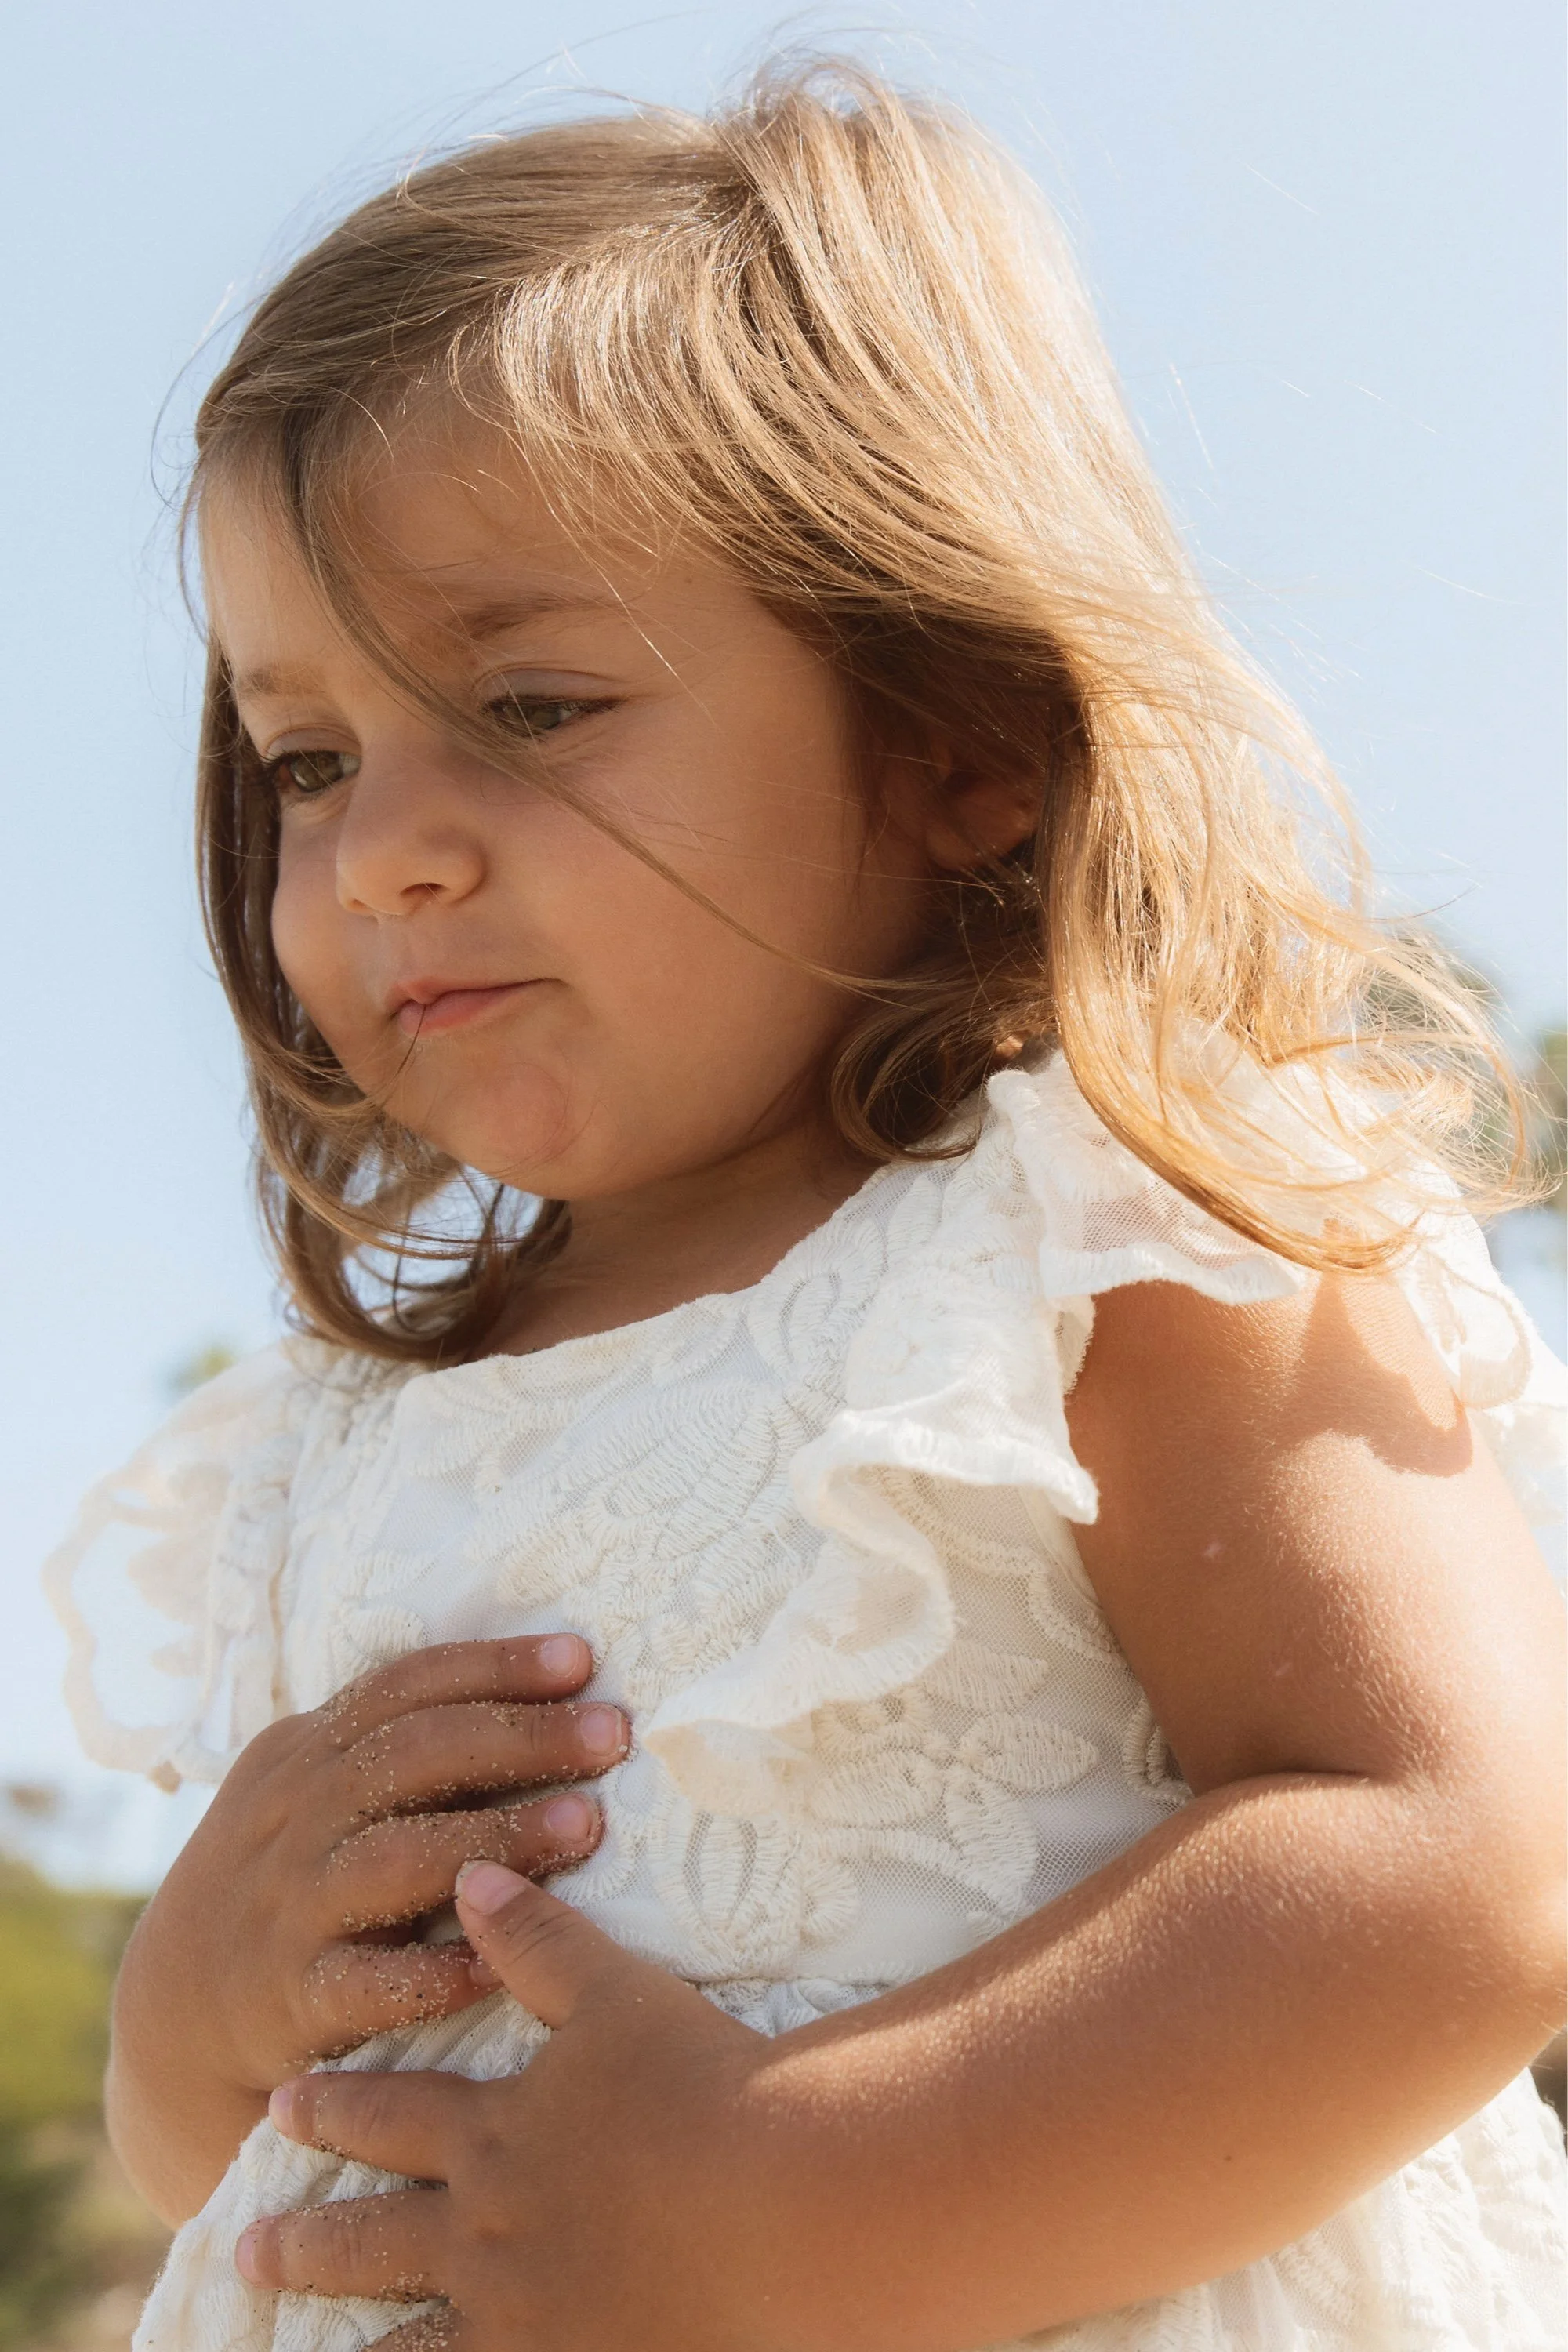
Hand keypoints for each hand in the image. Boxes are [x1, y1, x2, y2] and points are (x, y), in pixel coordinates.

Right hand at [108, 1639, 629, 2222]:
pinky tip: (500, 1960)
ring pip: (394, 1859)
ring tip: (583, 1825)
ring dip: (494, 1838)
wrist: (179, 2011)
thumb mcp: (319, 1793)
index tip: (581, 1659)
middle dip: (519, 1737)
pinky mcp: (293, 1998)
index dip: (493, 1666)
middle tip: (611, 1732)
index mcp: (306, 1752)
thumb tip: (550, 1698)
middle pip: (412, 1755)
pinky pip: (366, 1982)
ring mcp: (290, 1907)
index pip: (404, 1686)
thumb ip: (402, 1751)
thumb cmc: (295, 1878)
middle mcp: (296, 1817)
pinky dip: (433, 1972)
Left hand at [235, 1861, 780, 2351]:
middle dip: (307, 2240)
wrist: (772, 2194)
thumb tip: (469, 1877)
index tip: (281, 2104)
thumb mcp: (614, 1994)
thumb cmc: (699, 2082)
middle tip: (248, 2246)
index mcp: (495, 2133)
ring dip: (347, 2337)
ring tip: (291, 2341)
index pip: (396, 2116)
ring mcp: (516, 2316)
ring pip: (403, 2338)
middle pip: (376, 2235)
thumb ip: (536, 1942)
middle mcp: (485, 2229)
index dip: (339, 2107)